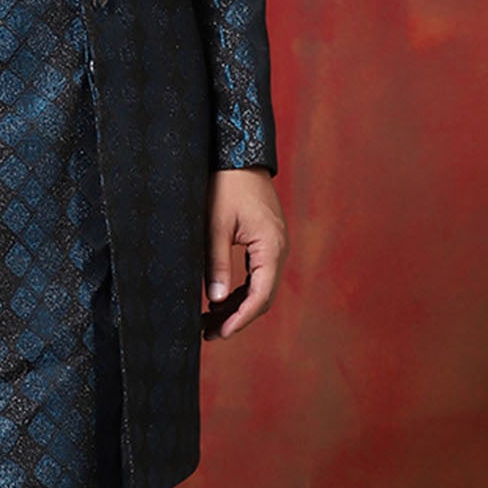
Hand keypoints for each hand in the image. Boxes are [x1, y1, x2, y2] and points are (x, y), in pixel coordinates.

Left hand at [202, 168, 286, 339]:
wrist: (238, 154)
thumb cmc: (225, 185)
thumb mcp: (214, 225)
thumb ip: (215, 263)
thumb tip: (216, 300)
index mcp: (271, 246)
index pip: (261, 295)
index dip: (241, 318)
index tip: (221, 333)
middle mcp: (279, 248)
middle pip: (262, 296)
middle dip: (237, 317)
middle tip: (209, 332)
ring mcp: (275, 245)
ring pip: (260, 287)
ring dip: (237, 305)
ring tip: (209, 321)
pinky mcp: (266, 241)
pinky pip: (257, 274)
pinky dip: (240, 289)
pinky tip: (219, 299)